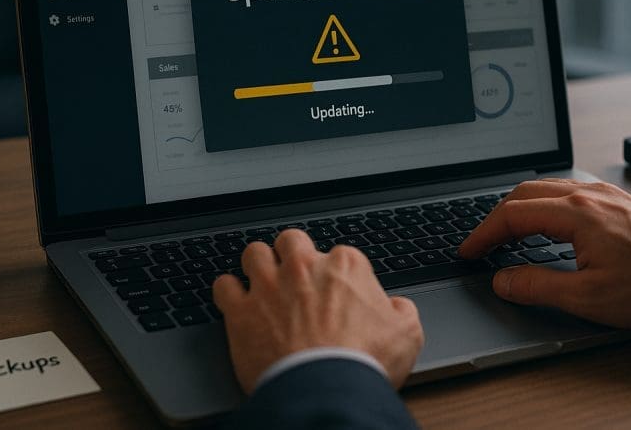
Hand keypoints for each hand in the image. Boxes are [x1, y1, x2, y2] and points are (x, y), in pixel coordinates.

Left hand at [214, 230, 423, 392]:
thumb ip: (402, 311)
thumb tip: (397, 307)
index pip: (338, 253)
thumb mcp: (407, 334)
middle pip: (291, 241)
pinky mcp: (241, 311)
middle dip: (291, 253)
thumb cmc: (364, 361)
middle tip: (295, 274)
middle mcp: (304, 267)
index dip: (336, 273)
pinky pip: (224, 286)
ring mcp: (269, 286)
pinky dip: (228, 292)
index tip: (335, 291)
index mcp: (345, 266)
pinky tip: (234, 301)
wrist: (326, 390)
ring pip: (253, 253)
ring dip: (257, 265)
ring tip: (261, 280)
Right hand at [458, 179, 630, 328]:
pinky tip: (548, 226)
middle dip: (495, 217)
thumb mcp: (589, 298)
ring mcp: (606, 194)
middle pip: (525, 192)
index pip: (512, 214)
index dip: (483, 234)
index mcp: (576, 213)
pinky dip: (545, 206)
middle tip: (481, 243)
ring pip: (547, 188)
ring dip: (520, 208)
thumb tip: (503, 281)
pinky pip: (569, 192)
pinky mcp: (619, 202)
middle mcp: (588, 194)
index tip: (468, 252)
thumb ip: (538, 287)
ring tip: (507, 235)